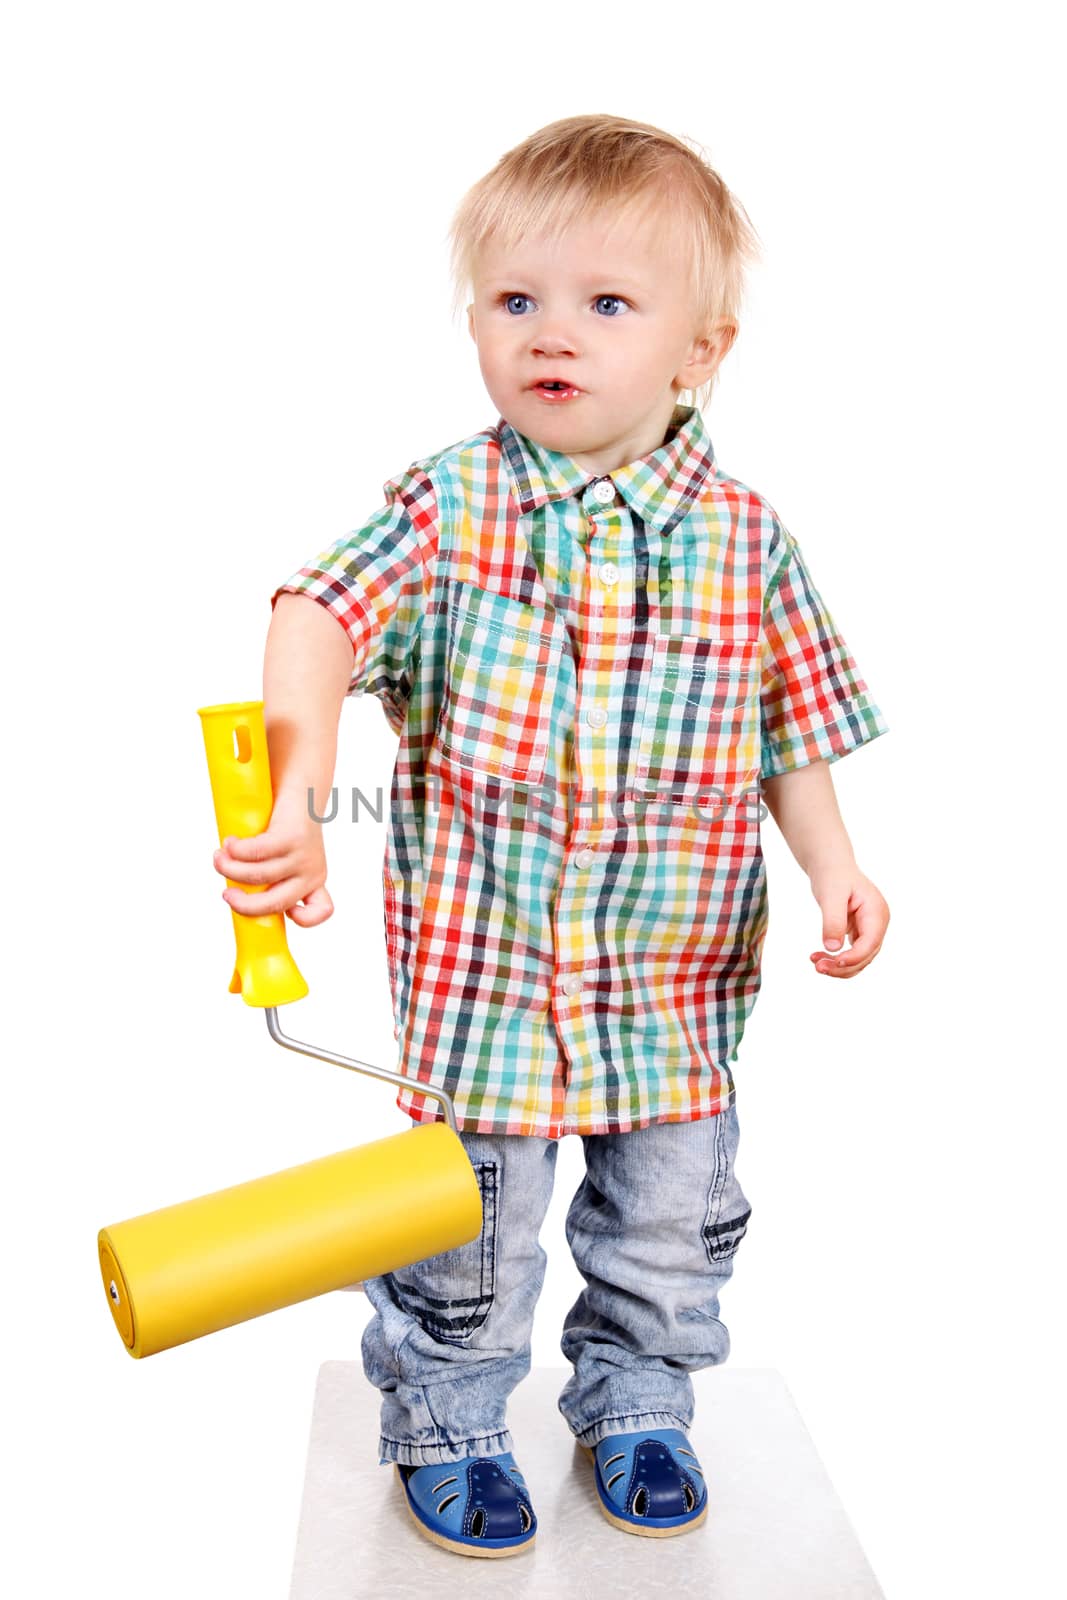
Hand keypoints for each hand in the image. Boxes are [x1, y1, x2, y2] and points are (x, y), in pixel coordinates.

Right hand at [212, 788, 333, 927]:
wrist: (299, 789)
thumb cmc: (286, 829)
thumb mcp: (285, 860)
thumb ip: (270, 881)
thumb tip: (237, 898)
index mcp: (314, 882)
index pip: (322, 909)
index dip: (305, 919)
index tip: (284, 913)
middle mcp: (312, 872)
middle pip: (276, 903)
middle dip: (244, 905)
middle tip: (226, 894)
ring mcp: (303, 855)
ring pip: (259, 876)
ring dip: (229, 869)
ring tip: (219, 858)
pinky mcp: (291, 836)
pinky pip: (256, 853)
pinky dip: (236, 851)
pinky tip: (229, 844)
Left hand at [807, 860, 888, 978]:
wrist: (831, 866)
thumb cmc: (832, 876)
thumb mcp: (830, 896)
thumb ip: (833, 920)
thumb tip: (832, 948)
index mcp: (877, 912)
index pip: (870, 942)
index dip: (854, 957)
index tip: (833, 962)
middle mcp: (877, 923)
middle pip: (866, 955)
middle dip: (843, 966)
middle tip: (818, 967)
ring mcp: (870, 929)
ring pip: (860, 959)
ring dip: (839, 966)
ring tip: (816, 964)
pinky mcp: (860, 933)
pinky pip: (852, 953)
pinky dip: (836, 959)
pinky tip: (818, 956)